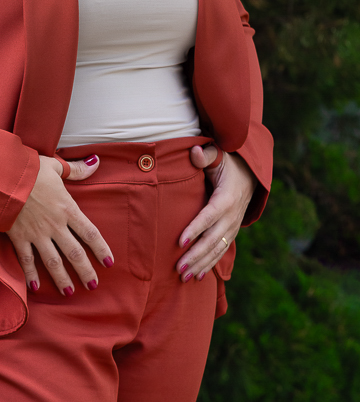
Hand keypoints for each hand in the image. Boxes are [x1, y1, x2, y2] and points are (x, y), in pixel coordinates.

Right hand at [7, 154, 113, 296]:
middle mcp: (55, 225)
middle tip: (93, 286)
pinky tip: (35, 287)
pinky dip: (30, 274)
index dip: (101, 249)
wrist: (4, 177)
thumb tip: (96, 162)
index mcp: (67, 208)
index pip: (90, 233)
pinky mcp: (19, 237)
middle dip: (85, 271)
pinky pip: (26, 259)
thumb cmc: (31, 169)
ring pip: (53, 261)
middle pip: (75, 253)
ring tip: (70, 292)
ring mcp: (37, 234)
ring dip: (62, 278)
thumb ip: (77, 169)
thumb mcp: (56, 167)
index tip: (109, 263)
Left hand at [175, 145, 256, 282]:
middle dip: (195, 255)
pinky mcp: (231, 232)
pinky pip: (221, 252)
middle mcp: (232, 216)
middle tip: (178, 268)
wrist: (250, 175)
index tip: (179, 241)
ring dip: (201, 264)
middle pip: (212, 239)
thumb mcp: (219, 155)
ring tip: (183, 277)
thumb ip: (206, 155)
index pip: (209, 216)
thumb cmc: (228, 164)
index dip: (195, 229)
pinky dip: (210, 265)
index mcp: (227, 198)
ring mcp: (233, 227)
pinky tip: (198, 277)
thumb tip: (195, 151)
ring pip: (216, 250)